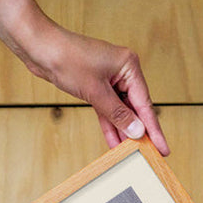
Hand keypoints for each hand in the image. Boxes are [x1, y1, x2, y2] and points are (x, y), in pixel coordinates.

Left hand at [22, 25, 169, 155]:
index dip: (153, 129)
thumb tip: (137, 131)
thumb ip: (117, 114)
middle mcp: (122, 71)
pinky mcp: (95, 85)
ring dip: (123, 130)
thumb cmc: (67, 60)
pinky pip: (107, 109)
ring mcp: (109, 78)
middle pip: (135, 107)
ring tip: (131, 152)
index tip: (163, 148)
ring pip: (120, 110)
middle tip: (149, 154)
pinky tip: (114, 142)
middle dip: (139, 131)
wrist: (40, 48)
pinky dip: (109, 124)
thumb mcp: (95, 92)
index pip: (145, 103)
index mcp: (129, 66)